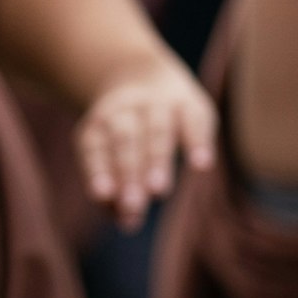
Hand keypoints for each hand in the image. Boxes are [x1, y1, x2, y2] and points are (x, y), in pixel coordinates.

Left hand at [76, 61, 217, 230]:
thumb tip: (126, 224)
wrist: (142, 74)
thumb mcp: (115, 156)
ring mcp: (157, 104)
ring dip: (156, 160)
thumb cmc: (128, 133)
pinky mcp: (189, 104)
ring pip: (156, 130)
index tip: (102, 195)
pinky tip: (202, 166)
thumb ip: (117, 192)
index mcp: (98, 125)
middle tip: (132, 204)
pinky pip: (193, 121)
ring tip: (159, 192)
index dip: (97, 171)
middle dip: (128, 172)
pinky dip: (197, 142)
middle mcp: (125, 110)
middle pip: (125, 141)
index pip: (95, 149)